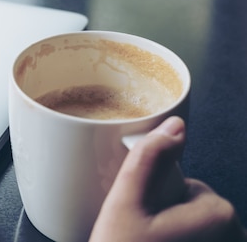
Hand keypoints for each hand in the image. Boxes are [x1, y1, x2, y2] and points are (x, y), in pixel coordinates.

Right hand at [90, 116, 246, 241]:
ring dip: (176, 237)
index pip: (193, 188)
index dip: (162, 200)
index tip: (144, 219)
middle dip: (172, 221)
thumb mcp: (124, 202)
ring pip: (199, 234)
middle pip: (200, 213)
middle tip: (144, 237)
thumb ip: (148, 159)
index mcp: (219, 216)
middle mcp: (231, 237)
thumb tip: (175, 127)